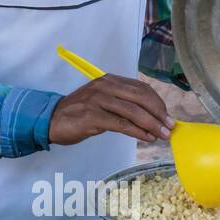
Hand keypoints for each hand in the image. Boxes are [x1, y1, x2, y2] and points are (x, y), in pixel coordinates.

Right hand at [48, 75, 174, 145]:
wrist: (51, 120)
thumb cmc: (78, 113)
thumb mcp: (102, 101)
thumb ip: (122, 104)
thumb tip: (148, 115)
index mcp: (110, 80)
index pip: (141, 88)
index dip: (157, 103)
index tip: (166, 116)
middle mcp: (105, 86)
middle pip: (141, 97)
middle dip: (159, 113)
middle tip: (169, 127)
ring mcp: (98, 100)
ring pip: (134, 111)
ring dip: (152, 124)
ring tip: (161, 135)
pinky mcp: (93, 116)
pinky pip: (122, 124)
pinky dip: (138, 132)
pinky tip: (146, 138)